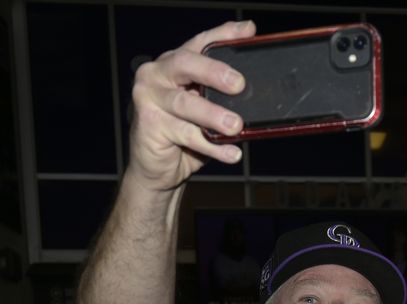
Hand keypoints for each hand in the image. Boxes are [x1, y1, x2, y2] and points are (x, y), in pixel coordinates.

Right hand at [125, 20, 255, 188]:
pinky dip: (211, 146)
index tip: (248, 32)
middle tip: (238, 84)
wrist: (158, 168)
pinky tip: (230, 153)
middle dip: (213, 71)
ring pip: (185, 103)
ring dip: (213, 115)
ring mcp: (148, 98)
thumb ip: (223, 93)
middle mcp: (157, 74)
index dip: (223, 34)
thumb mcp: (207, 108)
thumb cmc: (184, 133)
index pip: (200, 43)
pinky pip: (185, 134)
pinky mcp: (148, 125)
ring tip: (236, 126)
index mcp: (174, 63)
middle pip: (185, 63)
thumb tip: (257, 88)